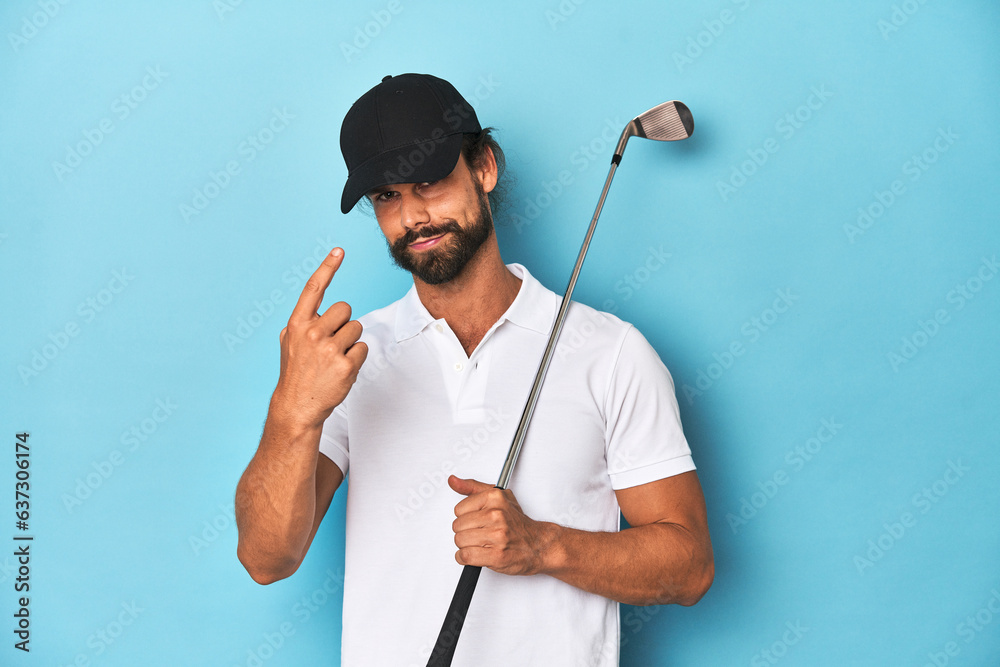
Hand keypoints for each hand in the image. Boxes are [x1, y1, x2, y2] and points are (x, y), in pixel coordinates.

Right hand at [272, 248, 367, 428]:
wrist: (298, 405)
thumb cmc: (297, 372)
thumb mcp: (289, 344)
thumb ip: (299, 325)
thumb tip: (307, 313)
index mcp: (297, 324)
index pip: (314, 289)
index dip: (328, 267)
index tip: (339, 250)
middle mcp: (312, 332)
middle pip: (346, 308)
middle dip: (343, 323)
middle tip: (332, 343)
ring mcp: (329, 349)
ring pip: (357, 328)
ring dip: (351, 341)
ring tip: (334, 358)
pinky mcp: (345, 364)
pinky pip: (363, 348)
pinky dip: (356, 357)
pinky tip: (341, 369)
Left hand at [448, 476, 556, 575]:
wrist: (538, 544)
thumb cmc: (517, 522)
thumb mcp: (498, 497)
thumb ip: (472, 487)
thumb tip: (453, 481)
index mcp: (494, 498)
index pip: (459, 509)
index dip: (465, 517)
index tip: (477, 519)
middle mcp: (496, 515)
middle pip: (457, 526)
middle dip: (465, 532)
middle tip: (478, 533)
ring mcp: (497, 536)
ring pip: (460, 541)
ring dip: (466, 545)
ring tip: (479, 543)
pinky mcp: (496, 555)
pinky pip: (466, 556)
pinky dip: (465, 557)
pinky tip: (475, 553)